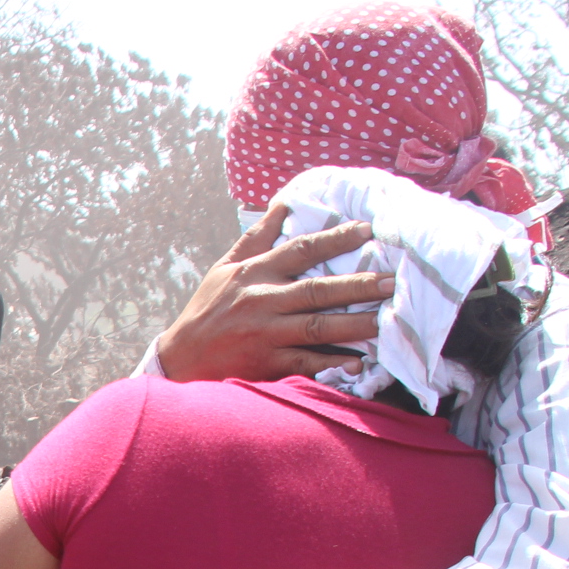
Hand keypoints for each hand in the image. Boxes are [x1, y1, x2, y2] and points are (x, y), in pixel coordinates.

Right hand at [152, 204, 391, 382]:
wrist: (177, 360)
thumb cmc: (206, 311)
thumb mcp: (225, 268)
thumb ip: (256, 237)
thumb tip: (284, 204)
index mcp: (254, 273)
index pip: (301, 250)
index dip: (336, 238)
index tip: (369, 230)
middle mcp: (261, 301)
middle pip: (317, 291)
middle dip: (358, 286)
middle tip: (391, 281)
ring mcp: (264, 335)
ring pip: (317, 327)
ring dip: (354, 324)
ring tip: (385, 320)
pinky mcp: (265, 364)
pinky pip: (305, 362)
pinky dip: (331, 363)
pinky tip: (356, 361)